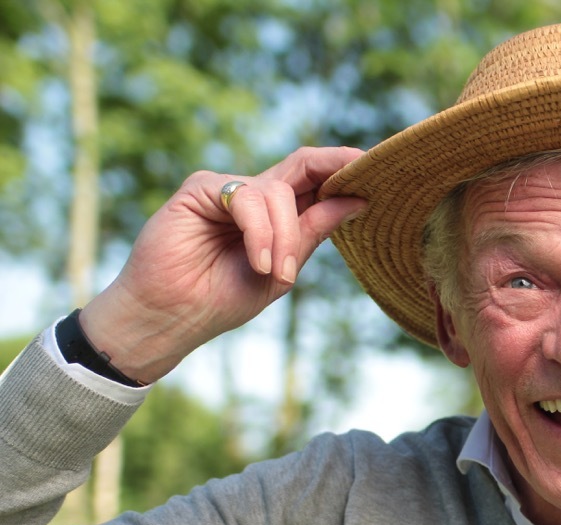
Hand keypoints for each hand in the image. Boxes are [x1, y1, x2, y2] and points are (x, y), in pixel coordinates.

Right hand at [80, 146, 366, 382]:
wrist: (172, 315)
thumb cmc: (221, 298)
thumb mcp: (282, 270)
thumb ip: (312, 232)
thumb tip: (357, 200)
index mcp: (278, 216)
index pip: (316, 183)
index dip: (345, 172)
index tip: (380, 172)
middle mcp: (255, 196)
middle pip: (303, 165)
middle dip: (335, 165)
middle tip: (362, 169)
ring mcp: (228, 189)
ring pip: (278, 192)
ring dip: (284, 236)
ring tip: (274, 273)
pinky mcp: (201, 188)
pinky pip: (248, 199)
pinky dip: (260, 232)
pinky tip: (258, 262)